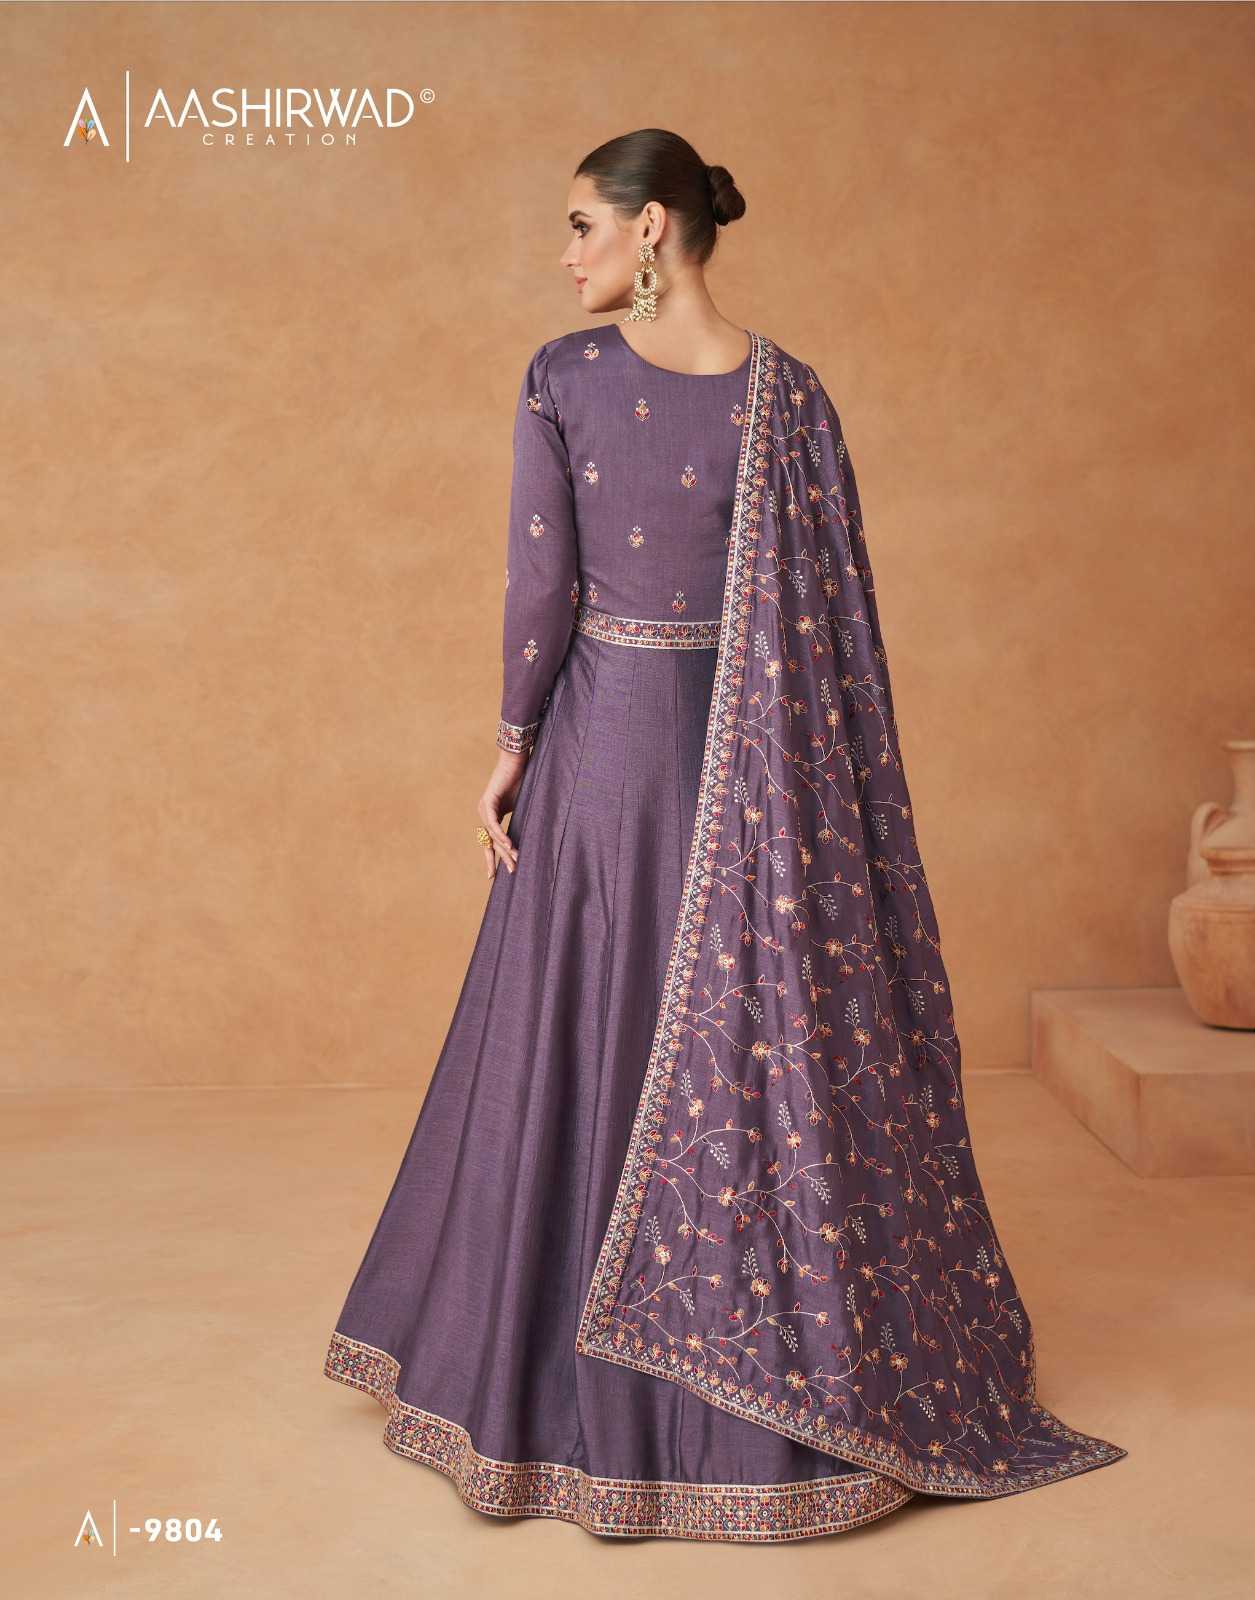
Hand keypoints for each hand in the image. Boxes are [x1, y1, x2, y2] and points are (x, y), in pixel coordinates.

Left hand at [479, 750, 526, 877]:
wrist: (517, 761)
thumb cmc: (522, 780)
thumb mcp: (521, 805)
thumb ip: (520, 821)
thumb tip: (528, 837)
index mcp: (491, 815)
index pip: (490, 841)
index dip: (492, 858)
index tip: (493, 875)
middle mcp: (485, 813)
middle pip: (490, 841)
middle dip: (500, 858)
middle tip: (510, 872)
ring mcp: (484, 807)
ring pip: (493, 834)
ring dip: (504, 848)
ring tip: (514, 861)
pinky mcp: (488, 801)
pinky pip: (494, 823)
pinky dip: (501, 835)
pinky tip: (509, 845)